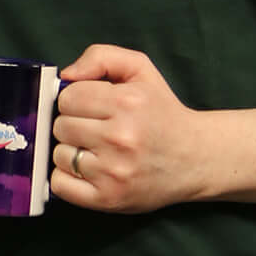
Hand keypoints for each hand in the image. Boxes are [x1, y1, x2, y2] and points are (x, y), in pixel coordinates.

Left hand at [52, 45, 213, 212]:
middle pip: (61, 126)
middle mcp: (120, 137)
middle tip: (97, 130)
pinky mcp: (108, 198)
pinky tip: (89, 171)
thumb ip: (101, 57)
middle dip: (74, 125)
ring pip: (59, 154)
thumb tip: (66, 75)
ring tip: (97, 151)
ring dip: (72, 152)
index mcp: (127, 102)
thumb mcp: (141, 70)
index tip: (93, 108)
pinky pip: (60, 185)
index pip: (67, 98)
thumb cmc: (163, 113)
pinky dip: (67, 178)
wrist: (196, 158)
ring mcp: (113, 171)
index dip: (77, 101)